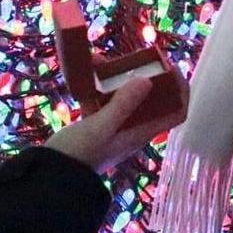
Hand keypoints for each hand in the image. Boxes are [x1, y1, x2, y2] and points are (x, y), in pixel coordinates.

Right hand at [49, 71, 188, 176]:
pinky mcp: (96, 122)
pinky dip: (97, 83)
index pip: (176, 113)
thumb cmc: (78, 154)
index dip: (181, 91)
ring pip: (125, 95)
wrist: (50, 174)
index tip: (172, 68)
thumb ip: (123, 105)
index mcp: (141, 132)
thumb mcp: (100, 127)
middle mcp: (132, 128)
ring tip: (102, 60)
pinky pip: (103, 97)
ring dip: (117, 76)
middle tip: (135, 58)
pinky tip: (88, 69)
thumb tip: (148, 81)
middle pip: (151, 99)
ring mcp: (114, 125)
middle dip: (145, 76)